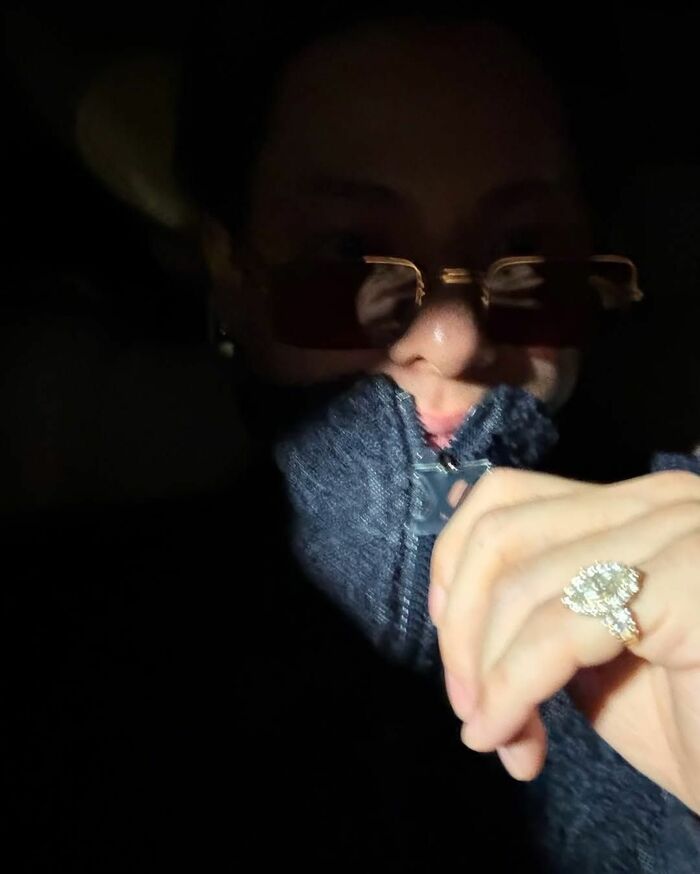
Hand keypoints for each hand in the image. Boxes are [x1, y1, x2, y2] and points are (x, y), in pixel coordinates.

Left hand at [429, 468, 699, 813]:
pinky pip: (558, 632)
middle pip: (502, 532)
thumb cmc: (691, 720)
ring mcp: (681, 531)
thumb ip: (536, 604)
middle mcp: (662, 500)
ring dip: (486, 673)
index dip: (454, 565)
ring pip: (520, 583)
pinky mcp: (689, 581)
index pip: (506, 495)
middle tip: (468, 706)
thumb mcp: (592, 649)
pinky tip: (508, 738)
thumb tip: (456, 580)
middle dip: (462, 628)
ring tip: (497, 735)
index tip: (450, 642)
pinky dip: (511, 690)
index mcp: (637, 506)